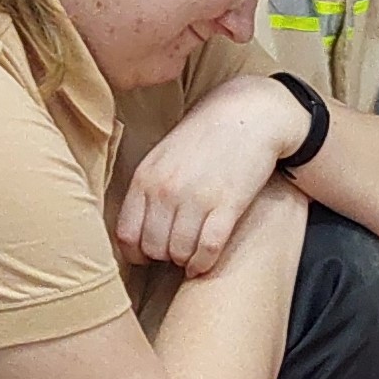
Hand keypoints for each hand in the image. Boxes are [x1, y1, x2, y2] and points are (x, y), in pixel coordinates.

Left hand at [115, 78, 313, 274]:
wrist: (250, 115)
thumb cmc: (207, 135)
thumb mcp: (164, 154)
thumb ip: (148, 186)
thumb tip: (138, 224)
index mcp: (145, 177)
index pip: (127, 234)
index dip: (137, 253)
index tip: (148, 255)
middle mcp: (166, 190)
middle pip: (153, 247)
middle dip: (164, 257)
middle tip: (175, 253)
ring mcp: (197, 198)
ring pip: (180, 252)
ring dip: (185, 260)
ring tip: (192, 256)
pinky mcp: (228, 205)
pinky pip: (209, 248)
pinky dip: (205, 263)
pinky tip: (205, 263)